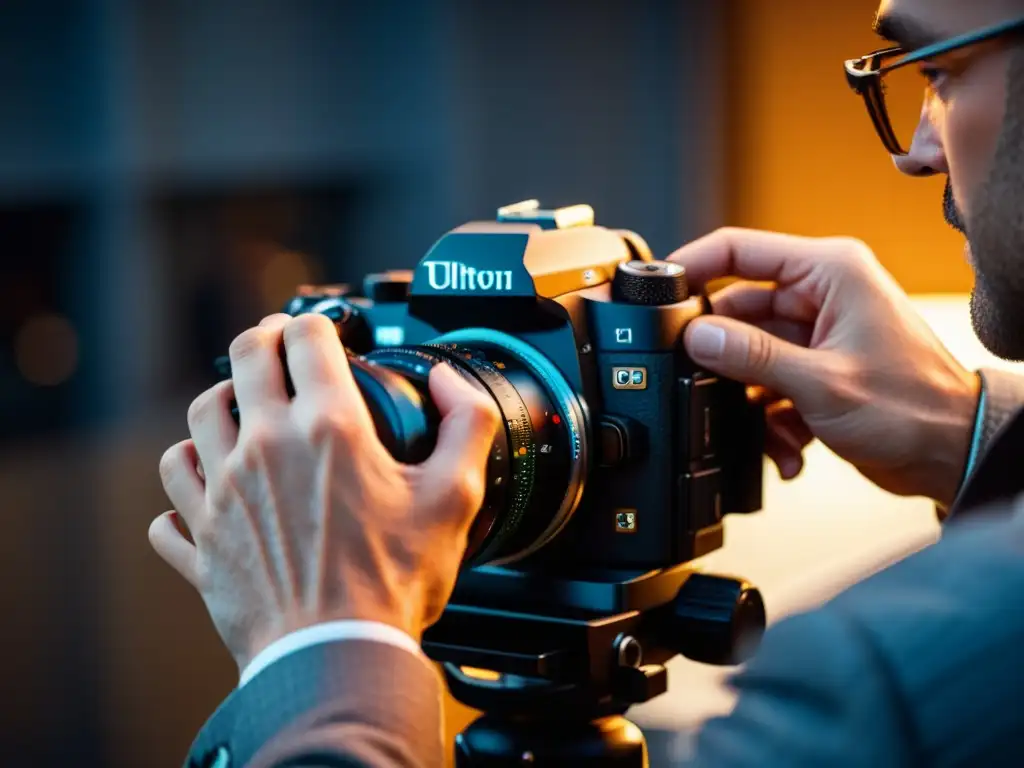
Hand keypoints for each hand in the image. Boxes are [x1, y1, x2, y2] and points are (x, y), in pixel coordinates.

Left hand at [149, 313, 499, 672]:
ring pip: (199, 415)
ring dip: (222, 399)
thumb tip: (450, 380)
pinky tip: (207, 482)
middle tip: (276, 344)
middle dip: (263, 339)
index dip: (317, 323)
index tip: (322, 331)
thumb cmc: (394, 582)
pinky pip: (172, 491)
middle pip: (244, 357)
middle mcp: (266, 446)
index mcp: (329, 428)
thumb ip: (466, 423)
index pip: (306, 337)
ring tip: (241, 406)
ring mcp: (223, 491)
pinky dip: (187, 477)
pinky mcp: (201, 537)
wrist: (336, 654)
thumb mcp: (455, 496)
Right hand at [668, 228, 979, 506]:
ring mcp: (818, 332)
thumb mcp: (820, 382)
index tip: (660, 289)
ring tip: (765, 426)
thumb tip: (698, 335)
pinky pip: (768, 382)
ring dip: (749, 396)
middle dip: (723, 353)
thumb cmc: (915, 408)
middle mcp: (822, 295)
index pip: (742, 249)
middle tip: (708, 381)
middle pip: (739, 308)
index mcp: (829, 272)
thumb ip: (751, 356)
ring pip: (749, 352)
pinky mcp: (816, 367)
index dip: (695, 264)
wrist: (949, 454)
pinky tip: (785, 444)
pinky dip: (769, 416)